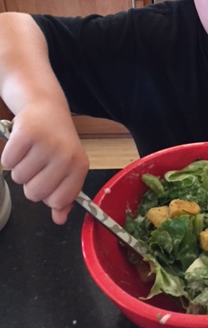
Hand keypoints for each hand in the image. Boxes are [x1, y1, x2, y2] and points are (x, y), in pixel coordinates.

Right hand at [0, 105, 88, 223]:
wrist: (46, 107)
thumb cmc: (57, 141)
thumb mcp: (67, 167)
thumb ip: (64, 196)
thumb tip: (59, 220)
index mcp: (79, 166)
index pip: (58, 201)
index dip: (49, 195)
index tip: (49, 179)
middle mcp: (66, 156)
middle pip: (35, 193)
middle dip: (31, 182)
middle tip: (38, 162)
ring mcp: (46, 144)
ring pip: (19, 178)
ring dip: (20, 167)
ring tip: (31, 151)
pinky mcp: (26, 133)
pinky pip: (7, 162)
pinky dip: (9, 155)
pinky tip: (21, 143)